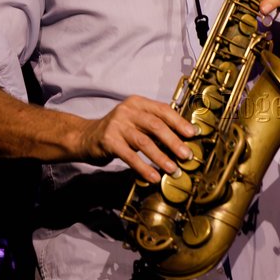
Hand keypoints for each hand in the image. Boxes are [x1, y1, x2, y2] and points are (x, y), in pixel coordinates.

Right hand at [80, 95, 197, 182]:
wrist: (85, 137)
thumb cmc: (118, 131)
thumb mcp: (136, 122)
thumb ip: (155, 126)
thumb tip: (182, 140)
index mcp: (138, 103)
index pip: (163, 110)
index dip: (179, 122)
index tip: (193, 134)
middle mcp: (127, 111)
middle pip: (156, 125)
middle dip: (174, 141)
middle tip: (187, 155)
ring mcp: (117, 125)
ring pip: (144, 142)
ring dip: (161, 157)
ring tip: (173, 169)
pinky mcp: (108, 141)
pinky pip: (130, 156)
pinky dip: (143, 168)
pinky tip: (154, 177)